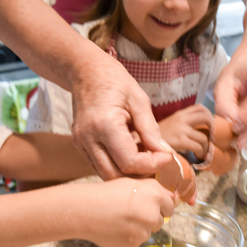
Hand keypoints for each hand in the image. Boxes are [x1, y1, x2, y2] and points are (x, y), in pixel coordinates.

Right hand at [70, 55, 173, 179]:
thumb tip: (165, 152)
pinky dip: (117, 165)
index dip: (152, 164)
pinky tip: (131, 151)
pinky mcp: (79, 144)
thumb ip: (151, 129)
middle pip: (115, 175)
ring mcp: (80, 143)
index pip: (130, 162)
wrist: (86, 70)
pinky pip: (99, 165)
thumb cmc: (114, 80)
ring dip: (128, 172)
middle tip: (158, 161)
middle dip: (140, 174)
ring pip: (106, 174)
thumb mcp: (139, 99)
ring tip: (145, 155)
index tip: (167, 155)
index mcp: (104, 124)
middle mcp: (88, 138)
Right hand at [82, 178, 175, 246]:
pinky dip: (129, 237)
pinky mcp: (133, 245)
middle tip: (131, 212)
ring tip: (120, 220)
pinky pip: (136, 242)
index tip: (148, 205)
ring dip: (139, 228)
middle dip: (149, 218)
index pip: (170, 207)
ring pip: (147, 232)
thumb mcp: (133, 183)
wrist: (87, 210)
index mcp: (155, 197)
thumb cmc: (108, 193)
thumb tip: (173, 198)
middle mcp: (152, 215)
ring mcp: (143, 233)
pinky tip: (116, 228)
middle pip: (159, 221)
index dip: (159, 205)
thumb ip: (155, 189)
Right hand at [158, 105, 212, 159]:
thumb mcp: (171, 125)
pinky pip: (198, 147)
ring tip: (203, 152)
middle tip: (213, 138)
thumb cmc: (159, 137)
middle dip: (213, 128)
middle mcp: (181, 119)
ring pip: (204, 137)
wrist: (144, 144)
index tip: (211, 125)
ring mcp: (181, 129)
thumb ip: (184, 124)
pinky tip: (197, 156)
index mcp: (180, 114)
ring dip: (206, 147)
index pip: (199, 107)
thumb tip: (202, 131)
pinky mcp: (180, 140)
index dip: (209, 114)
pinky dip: (200, 153)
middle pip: (206, 117)